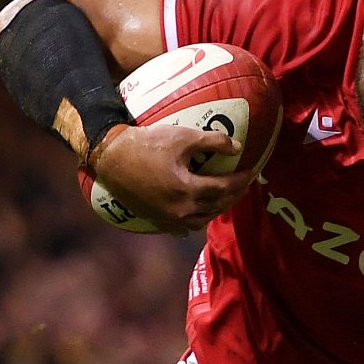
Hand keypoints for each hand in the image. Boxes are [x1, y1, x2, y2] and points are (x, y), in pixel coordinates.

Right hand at [88, 119, 258, 232]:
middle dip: (234, 195)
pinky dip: (195, 220)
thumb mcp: (183, 137)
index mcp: (188, 191)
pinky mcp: (155, 220)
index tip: (253, 171)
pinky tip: (198, 213)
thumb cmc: (146, 144)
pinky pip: (182, 227)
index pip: (224, 188)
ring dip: (217, 209)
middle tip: (244, 184)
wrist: (110, 157)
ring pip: (201, 220)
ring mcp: (167, 219)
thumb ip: (213, 142)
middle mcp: (180, 211)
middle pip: (216, 206)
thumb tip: (237, 148)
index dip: (241, 180)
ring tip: (225, 197)